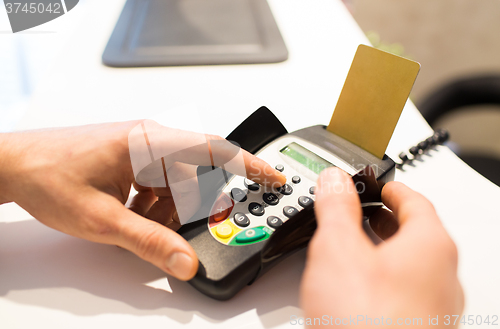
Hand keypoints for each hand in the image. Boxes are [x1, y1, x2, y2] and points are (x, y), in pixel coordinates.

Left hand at [0, 121, 285, 279]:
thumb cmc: (49, 176)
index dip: (251, 164)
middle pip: (195, 176)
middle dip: (192, 208)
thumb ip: (149, 242)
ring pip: (177, 185)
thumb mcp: (103, 219)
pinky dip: (155, 207)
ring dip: (168, 211)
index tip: (276, 177)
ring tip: (140, 226)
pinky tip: (133, 219)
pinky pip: (160, 185)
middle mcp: (150, 141)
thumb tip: (186, 261)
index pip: (215, 149)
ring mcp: (141, 150)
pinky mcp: (133, 161)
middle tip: (184, 231)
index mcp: (150, 142)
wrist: (13, 165)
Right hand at [301, 168, 462, 326]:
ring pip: (411, 264)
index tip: (372, 184)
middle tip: (361, 212)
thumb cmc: (368, 323)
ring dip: (383, 250)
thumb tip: (335, 182)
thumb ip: (336, 208)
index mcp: (431, 246)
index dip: (388, 187)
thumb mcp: (338, 249)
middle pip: (416, 232)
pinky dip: (383, 280)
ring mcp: (434, 307)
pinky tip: (357, 289)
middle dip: (384, 219)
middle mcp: (442, 275)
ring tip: (354, 247)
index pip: (414, 200)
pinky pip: (405, 293)